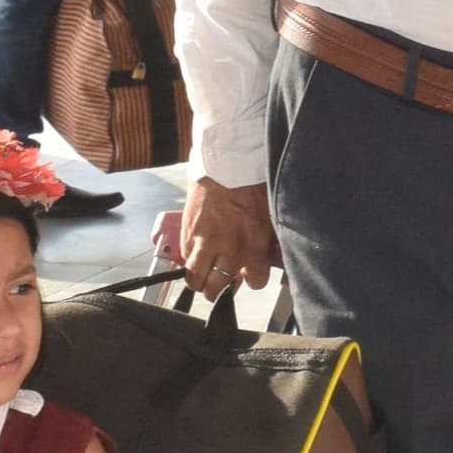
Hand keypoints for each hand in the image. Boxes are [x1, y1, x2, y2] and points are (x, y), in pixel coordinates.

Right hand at [180, 177, 278, 293]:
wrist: (227, 162)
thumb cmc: (251, 183)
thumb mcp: (269, 216)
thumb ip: (266, 242)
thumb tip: (267, 257)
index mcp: (253, 245)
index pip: (256, 282)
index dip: (253, 280)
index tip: (251, 275)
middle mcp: (228, 249)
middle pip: (217, 287)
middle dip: (219, 290)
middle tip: (220, 285)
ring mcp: (204, 241)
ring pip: (195, 279)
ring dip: (199, 281)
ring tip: (203, 278)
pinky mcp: (187, 231)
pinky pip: (184, 257)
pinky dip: (189, 260)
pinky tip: (196, 254)